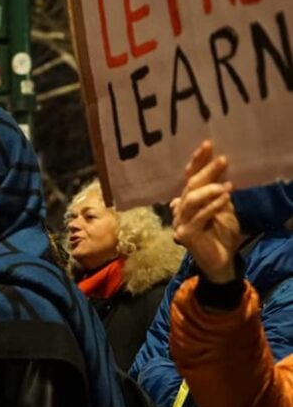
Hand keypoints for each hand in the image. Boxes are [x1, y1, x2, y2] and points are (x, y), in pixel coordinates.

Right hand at [171, 141, 241, 283]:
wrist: (221, 262)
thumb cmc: (221, 235)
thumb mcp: (223, 209)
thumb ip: (216, 193)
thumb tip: (217, 174)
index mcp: (187, 202)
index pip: (189, 177)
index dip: (197, 162)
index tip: (208, 145)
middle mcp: (179, 209)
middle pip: (190, 186)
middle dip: (206, 172)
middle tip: (223, 160)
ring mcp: (180, 222)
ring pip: (191, 200)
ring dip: (209, 190)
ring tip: (227, 186)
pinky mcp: (185, 234)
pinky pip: (199, 217)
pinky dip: (213, 206)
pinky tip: (226, 198)